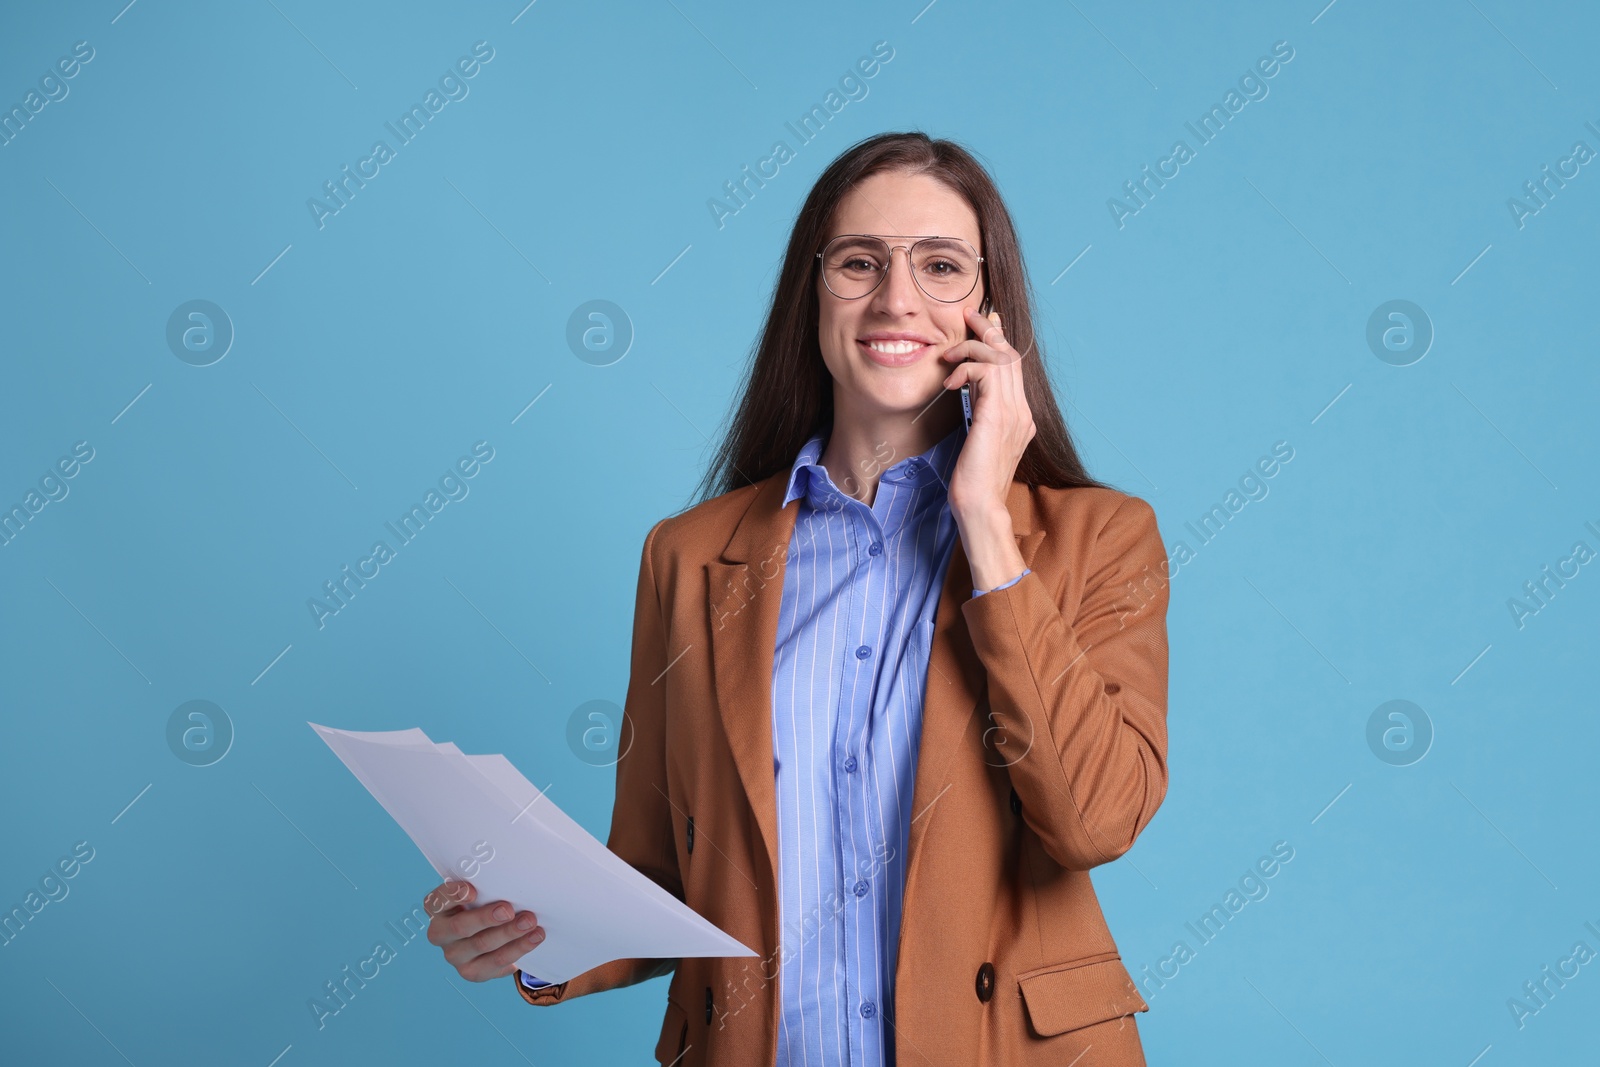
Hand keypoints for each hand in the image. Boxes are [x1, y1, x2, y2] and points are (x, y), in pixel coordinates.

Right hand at [423, 879, 545, 981]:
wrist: (492, 932)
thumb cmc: (486, 901)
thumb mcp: (482, 889)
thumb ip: (487, 880)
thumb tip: (513, 858)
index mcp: (438, 908)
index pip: (438, 900)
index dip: (453, 895)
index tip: (472, 889)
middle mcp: (441, 933)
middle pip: (460, 927)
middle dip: (486, 918)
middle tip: (509, 909)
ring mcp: (455, 955)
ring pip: (482, 946)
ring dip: (509, 934)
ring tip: (531, 922)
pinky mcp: (472, 972)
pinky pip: (496, 963)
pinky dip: (518, 949)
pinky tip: (533, 938)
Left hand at [939, 306, 1035, 521]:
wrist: (980, 506)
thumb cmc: (973, 481)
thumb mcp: (978, 440)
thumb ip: (980, 415)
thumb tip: (968, 393)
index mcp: (1020, 417)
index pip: (1014, 367)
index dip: (1000, 340)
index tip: (985, 322)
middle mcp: (1022, 411)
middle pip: (1012, 354)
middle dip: (989, 329)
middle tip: (969, 315)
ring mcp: (1014, 413)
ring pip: (1002, 357)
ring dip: (973, 346)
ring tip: (950, 353)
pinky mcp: (996, 415)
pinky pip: (987, 372)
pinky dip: (966, 367)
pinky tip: (949, 382)